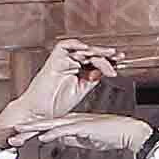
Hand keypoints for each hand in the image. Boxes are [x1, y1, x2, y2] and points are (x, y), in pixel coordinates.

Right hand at [0, 40, 117, 143]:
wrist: (39, 113)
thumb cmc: (55, 104)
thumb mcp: (81, 90)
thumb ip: (92, 78)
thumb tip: (105, 69)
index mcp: (76, 71)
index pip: (94, 61)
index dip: (108, 60)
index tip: (120, 62)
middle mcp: (69, 63)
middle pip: (90, 53)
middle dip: (106, 54)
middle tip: (119, 56)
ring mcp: (61, 61)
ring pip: (81, 49)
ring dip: (96, 51)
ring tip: (109, 55)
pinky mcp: (53, 60)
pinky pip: (64, 46)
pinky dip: (77, 45)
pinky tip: (89, 50)